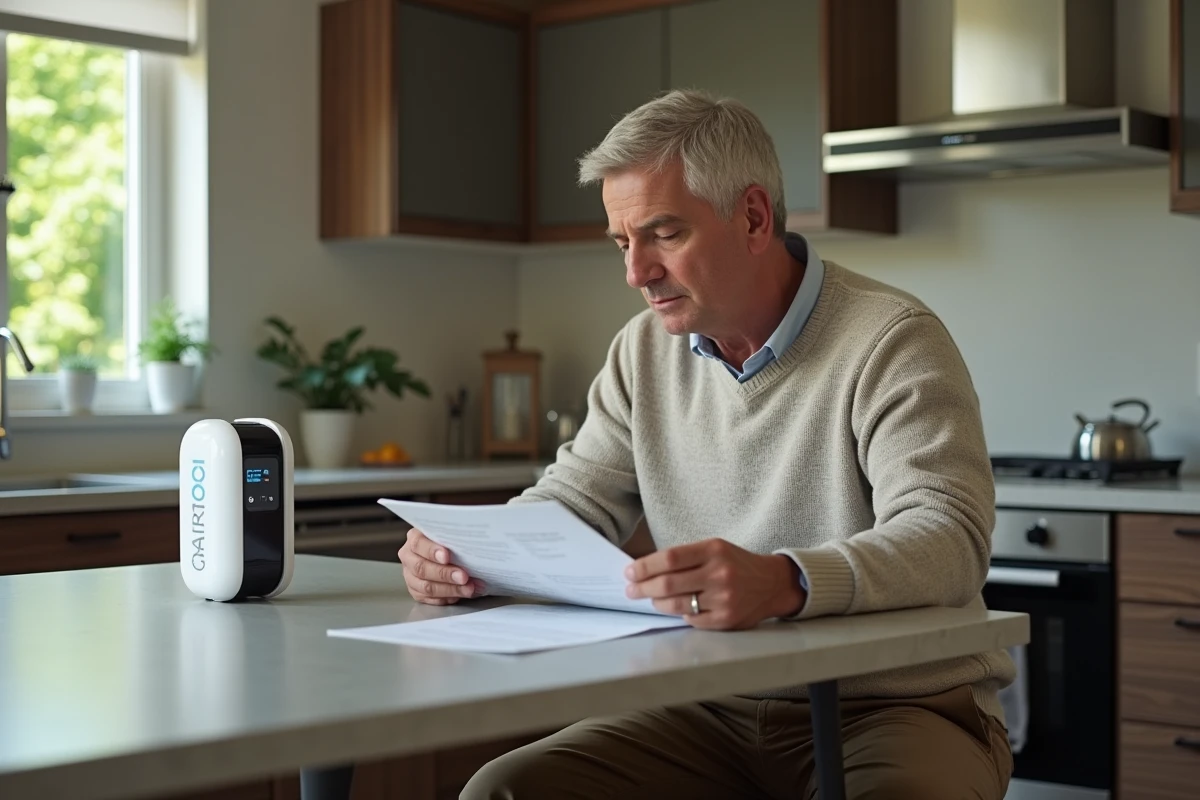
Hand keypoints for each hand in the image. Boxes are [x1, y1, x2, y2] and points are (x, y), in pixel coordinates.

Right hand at [397, 528, 482, 604]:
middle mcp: (408, 557)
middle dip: (445, 574)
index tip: (447, 556)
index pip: (418, 544)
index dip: (432, 551)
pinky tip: (461, 594)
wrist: (446, 551)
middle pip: (421, 568)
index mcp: (414, 538)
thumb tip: (475, 540)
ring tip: (469, 588)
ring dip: (450, 589)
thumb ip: (456, 535)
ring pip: (426, 587)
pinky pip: (429, 599)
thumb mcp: (450, 532)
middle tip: (464, 577)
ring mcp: (410, 576)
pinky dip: (447, 598)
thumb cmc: (450, 540)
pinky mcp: (416, 591)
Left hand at [624, 539, 805, 629]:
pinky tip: (679, 608)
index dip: (645, 566)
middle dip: (643, 588)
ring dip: (658, 603)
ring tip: (652, 599)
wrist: (772, 583)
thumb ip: (684, 558)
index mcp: (714, 550)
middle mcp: (719, 573)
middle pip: (668, 583)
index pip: (670, 558)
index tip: (630, 572)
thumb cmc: (735, 564)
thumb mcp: (714, 549)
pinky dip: (681, 614)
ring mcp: (723, 598)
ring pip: (677, 604)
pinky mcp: (726, 619)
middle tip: (631, 590)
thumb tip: (645, 569)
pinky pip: (691, 619)